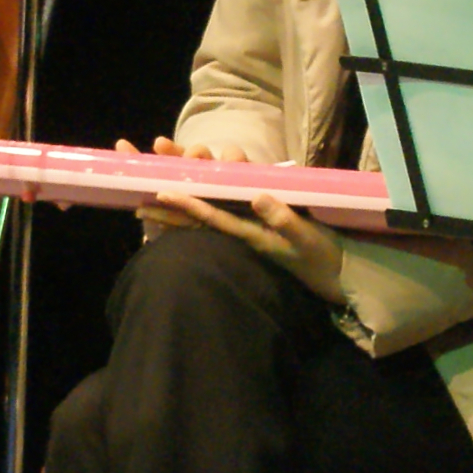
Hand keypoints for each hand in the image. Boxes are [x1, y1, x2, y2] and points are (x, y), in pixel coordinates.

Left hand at [121, 136, 343, 302]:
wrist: (334, 277)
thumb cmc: (321, 256)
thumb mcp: (307, 237)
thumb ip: (283, 218)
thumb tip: (257, 196)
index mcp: (250, 235)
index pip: (212, 217)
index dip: (187, 205)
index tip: (160, 195)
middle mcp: (242, 236)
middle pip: (199, 222)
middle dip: (170, 214)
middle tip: (137, 205)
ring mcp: (247, 236)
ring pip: (206, 223)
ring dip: (178, 216)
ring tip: (149, 208)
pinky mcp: (254, 235)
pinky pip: (221, 223)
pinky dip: (199, 216)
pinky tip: (184, 213)